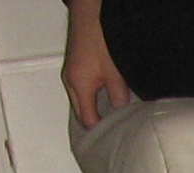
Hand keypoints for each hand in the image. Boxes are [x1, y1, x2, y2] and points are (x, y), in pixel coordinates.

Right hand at [64, 0, 134, 126]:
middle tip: (114, 131)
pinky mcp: (75, 65)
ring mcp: (70, 72)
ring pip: (80, 101)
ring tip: (112, 116)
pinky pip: (80, 89)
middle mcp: (70, 80)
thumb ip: (119, 95)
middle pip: (81, 113)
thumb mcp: (116, 70)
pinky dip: (91, 96)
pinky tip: (106, 96)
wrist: (90, 11)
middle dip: (96, 123)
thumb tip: (123, 113)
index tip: (114, 138)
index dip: (101, 132)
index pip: (87, 120)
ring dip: (94, 108)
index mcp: (79, 85)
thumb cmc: (100, 35)